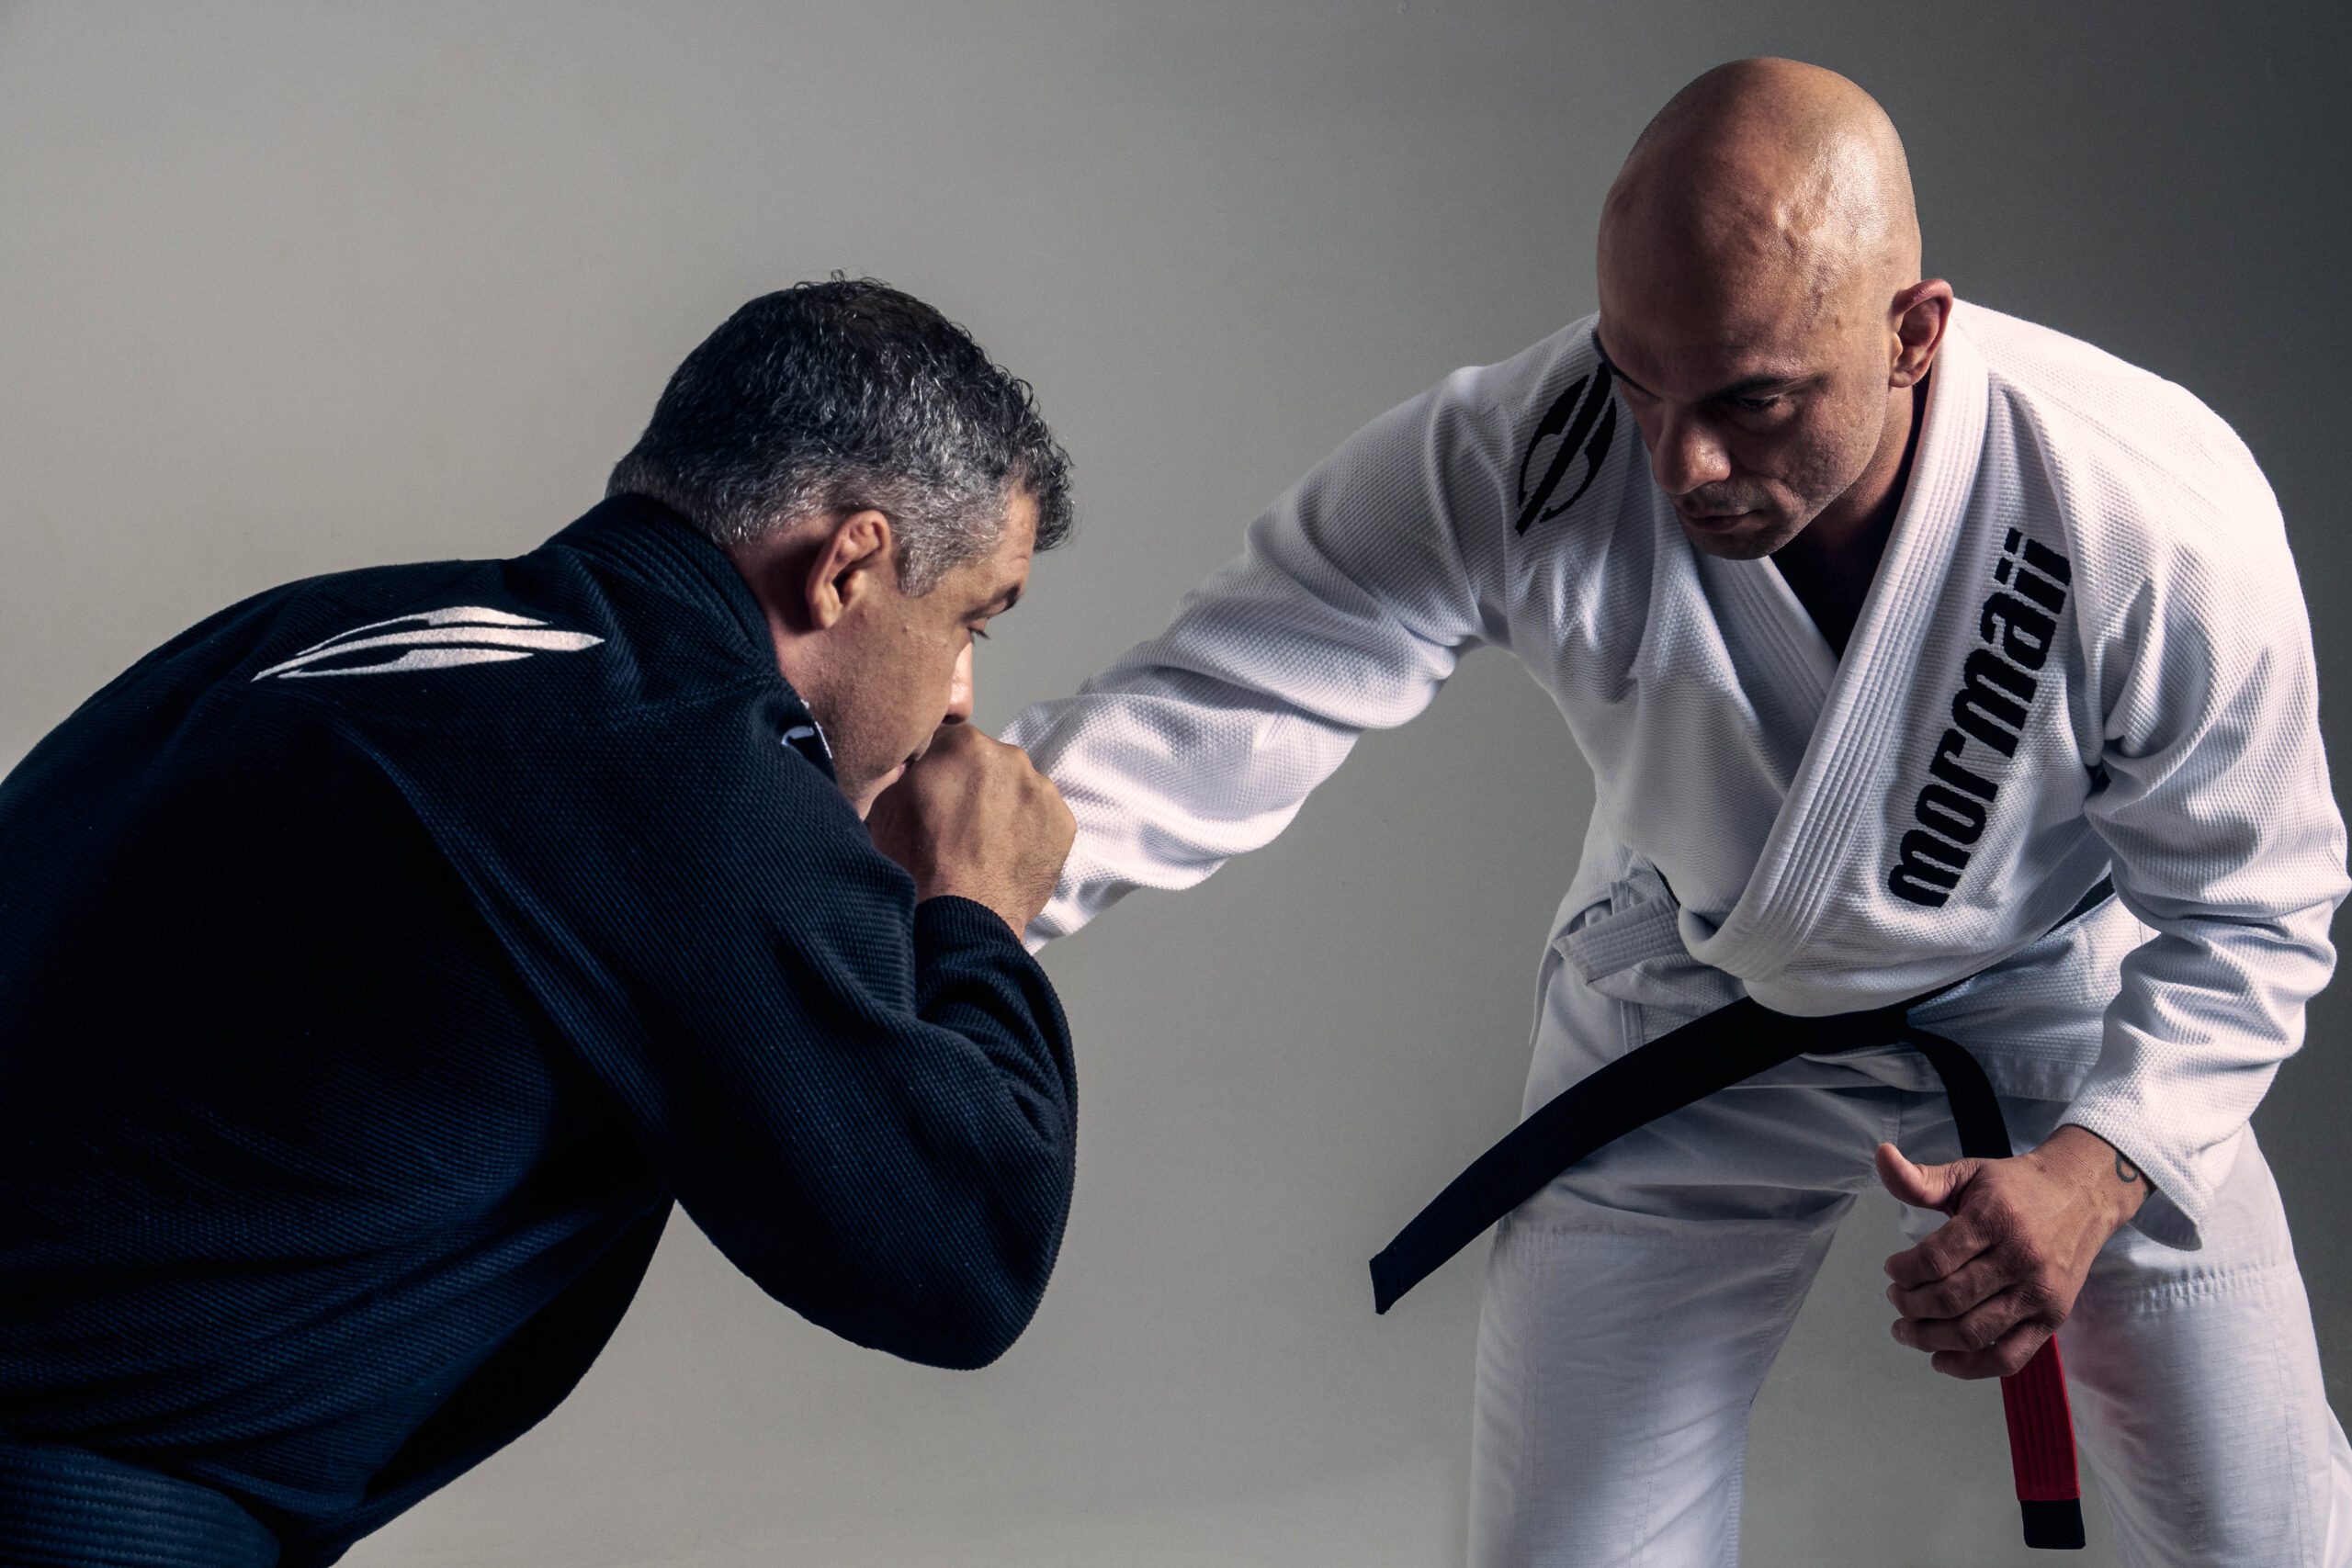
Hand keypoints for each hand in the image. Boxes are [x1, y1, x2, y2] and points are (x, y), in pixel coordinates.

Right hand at [864, 723, 1075, 934]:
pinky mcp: (1064, 823)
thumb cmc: (918, 864)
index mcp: (965, 745)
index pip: (952, 743)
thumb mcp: (887, 803)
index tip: (939, 793)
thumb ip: (909, 772)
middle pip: (991, 764)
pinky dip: (1029, 833)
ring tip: (985, 845)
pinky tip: (1007, 856)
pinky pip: (1043, 819)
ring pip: (1020, 790)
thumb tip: (915, 768)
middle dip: (977, 786)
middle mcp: (1011, 758)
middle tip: (961, 824)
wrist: (957, 915)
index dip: (942, 769)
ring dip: (1006, 808)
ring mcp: (1042, 791)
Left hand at [1876, 1125, 2147, 1378]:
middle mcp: (2020, 1259)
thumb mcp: (1968, 1173)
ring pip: (1973, 1332)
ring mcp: (2039, 1294)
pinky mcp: (2052, 1319)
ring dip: (1929, 1338)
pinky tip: (1940, 1359)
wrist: (2082, 1195)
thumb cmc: (2016, 1187)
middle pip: (1950, 1300)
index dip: (1903, 1271)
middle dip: (1910, 1306)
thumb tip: (1881, 1156)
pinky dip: (1970, 1367)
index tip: (1893, 1269)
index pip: (1935, 1260)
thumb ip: (1921, 1178)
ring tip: (1906, 1330)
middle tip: (1895, 1299)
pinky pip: (2009, 1357)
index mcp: (1994, 1220)